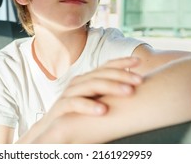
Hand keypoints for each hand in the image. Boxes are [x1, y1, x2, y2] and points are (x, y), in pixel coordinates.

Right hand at [17, 56, 142, 142]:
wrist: (50, 130)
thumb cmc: (78, 116)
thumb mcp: (95, 102)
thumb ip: (109, 95)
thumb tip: (134, 90)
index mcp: (88, 79)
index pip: (106, 66)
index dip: (122, 62)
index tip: (139, 61)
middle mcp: (79, 82)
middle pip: (101, 73)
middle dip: (122, 75)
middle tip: (140, 80)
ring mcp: (69, 93)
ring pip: (91, 85)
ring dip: (111, 87)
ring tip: (129, 92)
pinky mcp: (60, 107)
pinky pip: (74, 103)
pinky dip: (88, 106)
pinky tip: (103, 110)